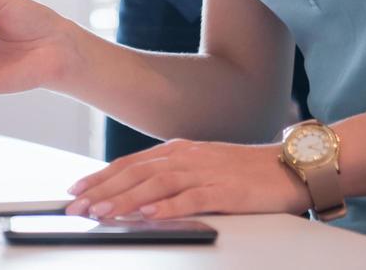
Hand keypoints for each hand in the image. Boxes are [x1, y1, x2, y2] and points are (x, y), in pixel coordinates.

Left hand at [63, 140, 309, 220]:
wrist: (288, 167)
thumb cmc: (245, 171)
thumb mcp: (202, 166)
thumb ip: (172, 175)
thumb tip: (138, 194)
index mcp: (180, 150)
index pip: (131, 163)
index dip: (101, 177)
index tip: (76, 190)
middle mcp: (188, 157)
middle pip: (137, 172)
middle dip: (103, 191)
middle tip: (77, 207)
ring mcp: (206, 172)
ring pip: (157, 184)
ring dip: (126, 200)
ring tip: (102, 213)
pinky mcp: (225, 191)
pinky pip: (191, 199)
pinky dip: (167, 207)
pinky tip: (149, 215)